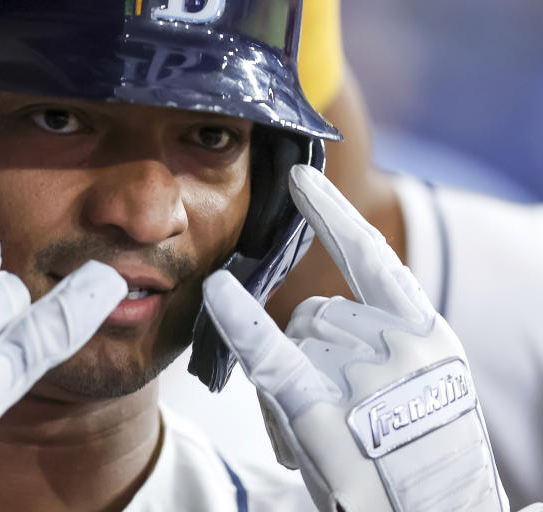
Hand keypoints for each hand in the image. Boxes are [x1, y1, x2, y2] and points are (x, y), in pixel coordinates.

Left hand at [203, 164, 507, 511]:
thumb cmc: (425, 464)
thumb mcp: (424, 389)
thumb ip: (376, 343)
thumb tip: (305, 322)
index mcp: (425, 335)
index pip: (370, 257)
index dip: (331, 214)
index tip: (300, 179)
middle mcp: (393, 345)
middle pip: (312, 314)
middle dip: (308, 354)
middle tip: (336, 413)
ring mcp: (361, 377)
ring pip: (290, 345)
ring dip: (292, 383)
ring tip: (327, 438)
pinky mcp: (323, 413)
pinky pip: (272, 355)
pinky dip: (242, 322)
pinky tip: (217, 290)